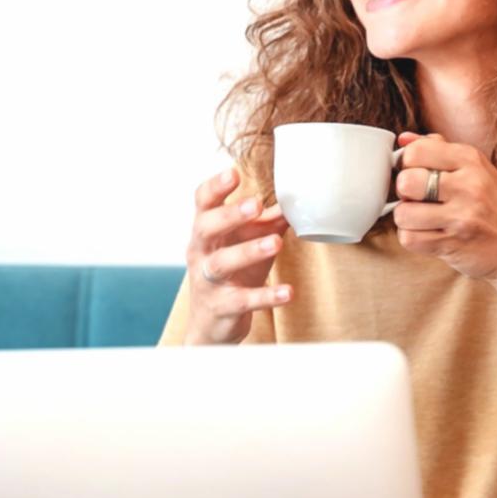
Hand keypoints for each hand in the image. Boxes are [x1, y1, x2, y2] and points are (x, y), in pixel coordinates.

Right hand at [182, 167, 293, 344]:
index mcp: (206, 230)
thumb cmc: (232, 274)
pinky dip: (266, 296)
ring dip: (248, 251)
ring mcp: (208, 281)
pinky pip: (243, 300)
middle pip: (206, 228)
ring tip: (276, 244)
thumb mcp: (247, 242)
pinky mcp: (223, 307)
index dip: (215, 187)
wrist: (212, 324)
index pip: (203, 203)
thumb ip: (268, 221)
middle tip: (254, 205)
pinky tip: (288, 292)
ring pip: (222, 263)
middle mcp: (201, 252)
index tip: (234, 173)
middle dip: (228, 215)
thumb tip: (295, 199)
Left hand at [391, 131, 496, 285]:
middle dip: (404, 193)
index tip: (416, 174)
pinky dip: (412, 238)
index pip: (416, 151)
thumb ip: (441, 151)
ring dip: (406, 219)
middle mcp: (468, 185)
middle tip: (416, 199)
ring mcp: (461, 216)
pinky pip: (409, 239)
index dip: (407, 164)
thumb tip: (403, 140)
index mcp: (471, 160)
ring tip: (423, 219)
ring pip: (402, 213)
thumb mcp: (479, 170)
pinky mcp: (452, 244)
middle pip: (406, 181)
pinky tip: (428, 235)